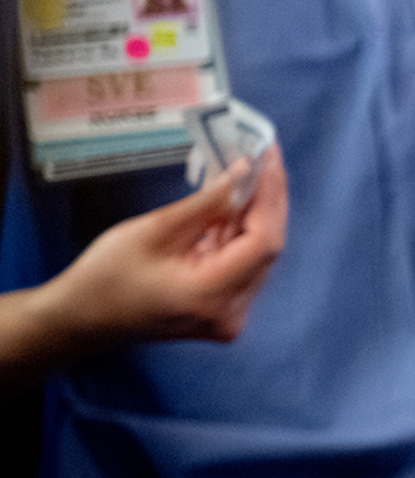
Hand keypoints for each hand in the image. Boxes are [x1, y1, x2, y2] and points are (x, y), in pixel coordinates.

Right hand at [46, 144, 288, 347]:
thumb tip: (245, 172)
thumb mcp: (155, 230)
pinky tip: (236, 201)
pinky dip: (239, 232)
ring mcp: (229, 314)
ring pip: (257, 255)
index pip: (264, 242)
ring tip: (254, 172)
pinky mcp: (222, 307)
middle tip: (266, 158)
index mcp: (212, 297)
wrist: (81, 319)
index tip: (270, 159)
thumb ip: (207, 203)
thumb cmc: (105, 277)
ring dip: (255, 214)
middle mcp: (231, 313)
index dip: (270, 197)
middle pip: (266, 249)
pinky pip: (241, 263)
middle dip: (267, 200)